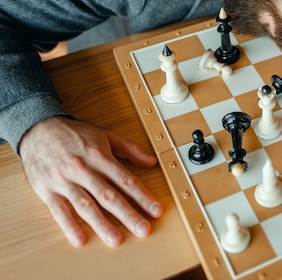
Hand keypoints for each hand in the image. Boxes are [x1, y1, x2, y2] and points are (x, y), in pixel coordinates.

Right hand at [19, 116, 161, 246]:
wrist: (38, 129)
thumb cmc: (74, 134)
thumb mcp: (105, 136)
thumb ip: (130, 149)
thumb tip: (151, 161)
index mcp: (100, 157)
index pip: (126, 180)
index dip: (143, 196)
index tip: (155, 210)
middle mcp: (84, 170)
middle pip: (109, 196)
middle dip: (128, 215)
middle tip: (143, 229)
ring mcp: (65, 181)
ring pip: (86, 206)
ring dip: (101, 224)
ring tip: (115, 239)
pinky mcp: (47, 190)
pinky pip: (59, 210)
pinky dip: (69, 226)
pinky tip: (80, 239)